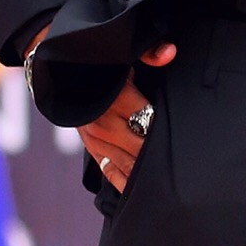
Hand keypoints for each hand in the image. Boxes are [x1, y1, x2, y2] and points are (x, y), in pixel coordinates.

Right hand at [27, 24, 177, 192]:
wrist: (58, 70)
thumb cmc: (99, 62)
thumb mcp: (122, 53)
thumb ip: (149, 52)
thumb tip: (170, 53)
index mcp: (114, 98)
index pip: (148, 119)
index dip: (166, 128)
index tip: (185, 136)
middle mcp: (102, 122)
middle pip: (140, 147)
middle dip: (161, 156)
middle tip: (187, 167)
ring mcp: (95, 139)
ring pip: (128, 164)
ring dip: (147, 174)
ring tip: (170, 186)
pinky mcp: (91, 148)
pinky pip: (110, 171)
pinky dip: (126, 182)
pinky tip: (142, 194)